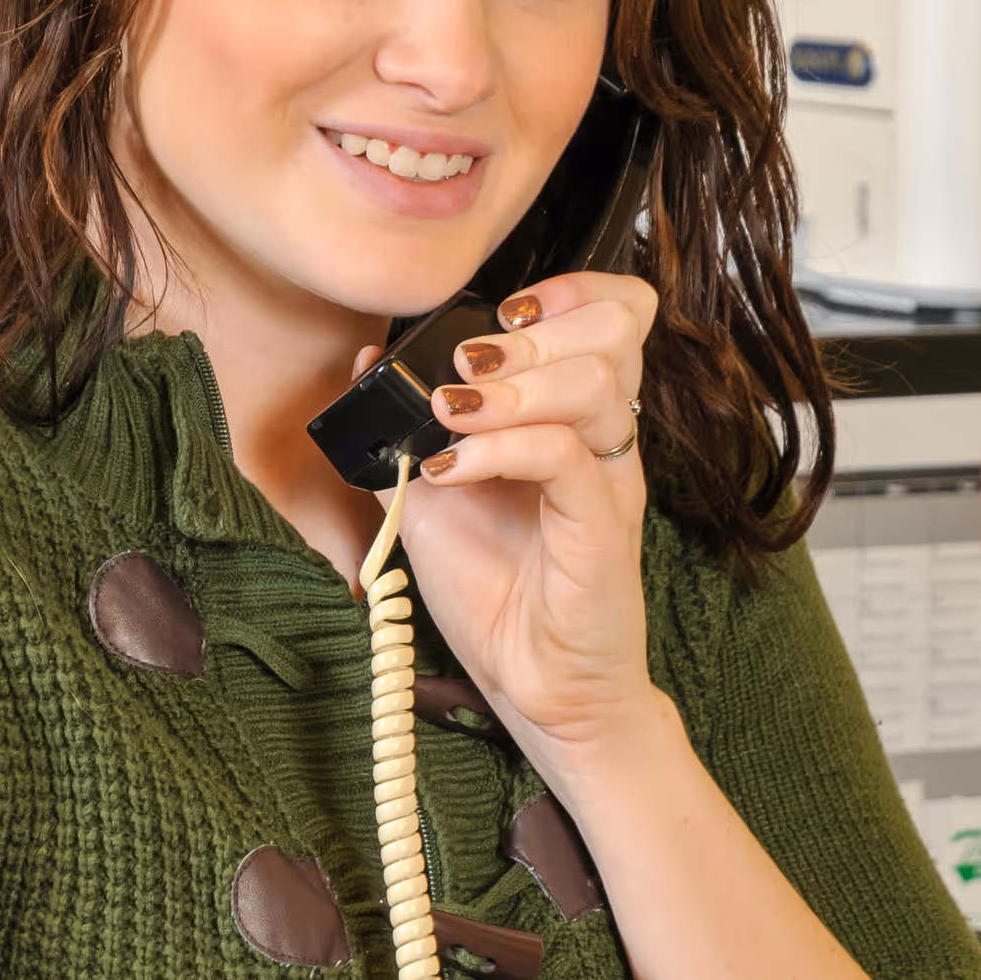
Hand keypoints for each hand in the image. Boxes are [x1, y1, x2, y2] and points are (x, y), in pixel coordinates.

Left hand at [373, 268, 671, 777]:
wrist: (535, 687)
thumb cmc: (497, 591)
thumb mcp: (432, 496)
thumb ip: (406, 431)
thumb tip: (366, 361)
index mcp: (577, 417)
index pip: (615, 313)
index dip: (566, 292)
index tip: (497, 317)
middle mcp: (604, 440)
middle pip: (614, 330)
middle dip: (528, 332)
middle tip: (463, 368)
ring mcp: (610, 481)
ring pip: (595, 384)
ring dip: (510, 386)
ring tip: (450, 414)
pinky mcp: (601, 529)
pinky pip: (567, 459)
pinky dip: (499, 449)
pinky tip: (451, 469)